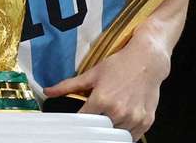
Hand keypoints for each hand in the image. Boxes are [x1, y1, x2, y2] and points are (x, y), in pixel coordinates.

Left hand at [43, 34, 170, 140]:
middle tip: (94, 121)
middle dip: (95, 128)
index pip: (83, 122)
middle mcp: (118, 111)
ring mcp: (133, 118)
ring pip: (116, 136)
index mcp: (101, 99)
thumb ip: (69, 85)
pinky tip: (121, 123)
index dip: (78, 124)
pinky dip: (125, 133)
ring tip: (109, 118)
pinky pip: (132, 137)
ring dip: (111, 130)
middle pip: (99, 132)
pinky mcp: (145, 121)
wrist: (147, 61)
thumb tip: (48, 92)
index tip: (76, 124)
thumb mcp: (92, 73)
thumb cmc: (120, 65)